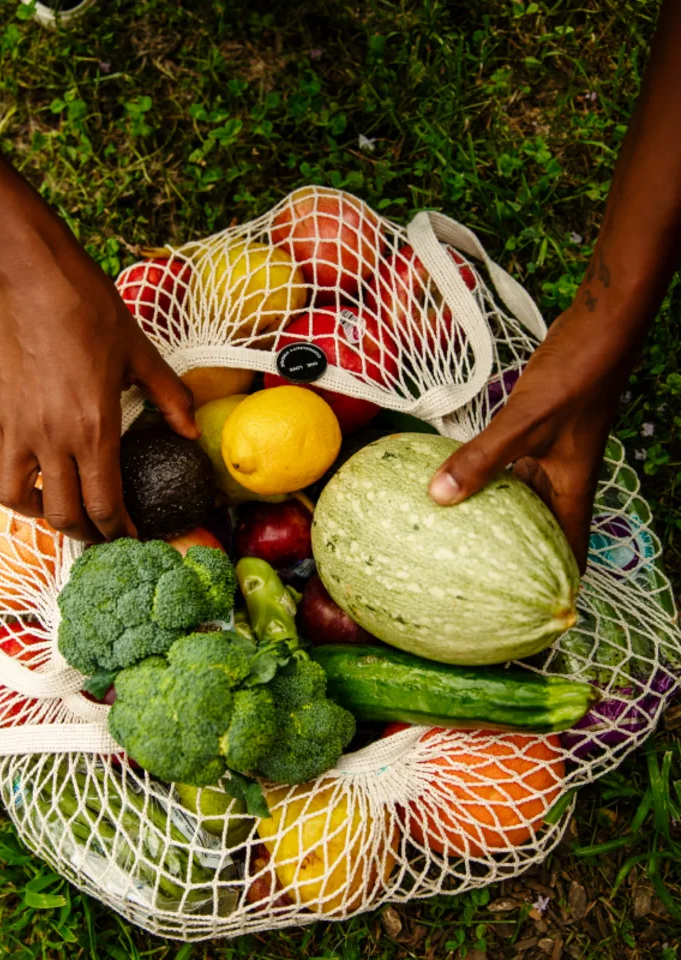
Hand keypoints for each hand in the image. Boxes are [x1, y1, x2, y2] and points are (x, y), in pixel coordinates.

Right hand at [0, 234, 196, 542]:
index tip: (132, 538)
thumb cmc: (89, 311)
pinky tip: (38, 475)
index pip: (104, 505)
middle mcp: (52, 439)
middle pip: (64, 515)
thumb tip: (189, 431)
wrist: (34, 279)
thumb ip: (169, 398)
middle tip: (105, 535)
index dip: (119, 532)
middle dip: (88, 535)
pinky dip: (18, 485)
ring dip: (46, 515)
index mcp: (93, 429)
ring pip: (21, 501)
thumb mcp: (140, 354)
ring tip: (66, 509)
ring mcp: (19, 430)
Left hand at [428, 306, 629, 572]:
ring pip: (519, 504)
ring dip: (493, 524)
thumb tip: (437, 498)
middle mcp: (561, 481)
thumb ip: (482, 459)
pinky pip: (505, 471)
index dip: (552, 595)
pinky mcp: (534, 436)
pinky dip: (483, 482)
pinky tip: (450, 486)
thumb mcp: (525, 422)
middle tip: (478, 592)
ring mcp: (548, 458)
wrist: (599, 330)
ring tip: (455, 548)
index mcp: (571, 491)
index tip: (526, 627)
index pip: (567, 558)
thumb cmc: (575, 375)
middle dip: (514, 568)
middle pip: (539, 537)